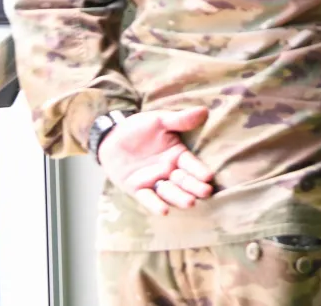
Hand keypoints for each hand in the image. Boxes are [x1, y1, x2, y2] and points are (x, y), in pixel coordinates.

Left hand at [97, 107, 215, 215]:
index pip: (191, 164)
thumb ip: (180, 120)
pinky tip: (164, 211)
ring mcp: (154, 181)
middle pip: (184, 180)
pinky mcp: (137, 189)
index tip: (208, 176)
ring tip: (189, 203)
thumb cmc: (140, 127)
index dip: (199, 170)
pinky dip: (155, 205)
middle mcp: (169, 170)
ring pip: (169, 191)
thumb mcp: (160, 120)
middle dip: (195, 187)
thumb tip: (204, 111)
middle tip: (205, 192)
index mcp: (177, 154)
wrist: (112, 136)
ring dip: (179, 198)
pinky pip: (148, 198)